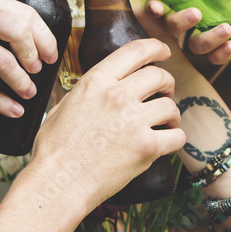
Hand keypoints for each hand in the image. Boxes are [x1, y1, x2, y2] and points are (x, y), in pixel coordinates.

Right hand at [0, 0, 58, 115]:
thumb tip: (37, 47)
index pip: (24, 13)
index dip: (44, 37)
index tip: (51, 56)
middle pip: (17, 29)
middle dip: (34, 54)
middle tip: (37, 71)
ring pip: (2, 60)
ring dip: (21, 81)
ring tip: (28, 92)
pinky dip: (0, 101)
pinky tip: (12, 110)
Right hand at [26, 40, 184, 211]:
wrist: (59, 183)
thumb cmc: (54, 151)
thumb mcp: (63, 107)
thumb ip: (85, 93)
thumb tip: (96, 90)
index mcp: (96, 82)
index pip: (135, 51)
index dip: (155, 48)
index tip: (164, 51)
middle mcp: (117, 96)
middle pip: (159, 76)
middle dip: (167, 83)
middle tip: (166, 93)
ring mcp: (133, 121)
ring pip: (170, 106)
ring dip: (172, 114)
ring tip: (167, 122)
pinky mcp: (146, 147)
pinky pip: (176, 136)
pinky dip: (175, 138)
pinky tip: (167, 142)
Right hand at [148, 0, 230, 65]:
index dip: (154, 4)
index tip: (155, 5)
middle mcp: (199, 13)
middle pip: (172, 25)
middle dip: (176, 22)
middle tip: (195, 13)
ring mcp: (212, 32)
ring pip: (193, 45)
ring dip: (206, 39)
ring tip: (228, 28)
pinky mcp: (227, 48)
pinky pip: (215, 58)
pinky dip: (221, 54)